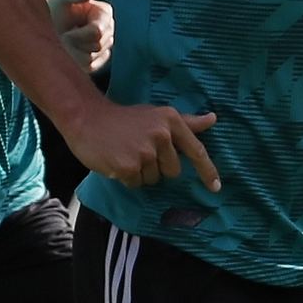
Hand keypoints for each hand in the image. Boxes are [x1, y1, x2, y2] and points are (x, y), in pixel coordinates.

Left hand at [50, 0, 112, 72]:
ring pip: (92, 58)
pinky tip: (70, 50)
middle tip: (63, 36)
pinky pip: (90, 67)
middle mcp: (109, 29)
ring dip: (74, 51)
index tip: (65, 31)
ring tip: (65, 42)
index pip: (98, 32)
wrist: (47, 22)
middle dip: (76, 43)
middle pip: (97, 46)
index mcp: (105, 13)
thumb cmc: (55, 7)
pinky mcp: (97, 61)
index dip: (79, 35)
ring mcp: (104, 46)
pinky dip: (76, 61)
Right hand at [62, 100, 220, 191]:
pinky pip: (136, 184)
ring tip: (125, 153)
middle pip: (173, 171)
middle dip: (157, 167)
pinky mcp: (129, 166)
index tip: (215, 187)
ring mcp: (145, 152)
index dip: (207, 171)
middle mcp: (162, 135)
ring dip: (140, 172)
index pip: (196, 150)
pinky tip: (116, 161)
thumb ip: (186, 122)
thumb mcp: (156, 115)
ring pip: (153, 179)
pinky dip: (126, 177)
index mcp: (171, 120)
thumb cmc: (124, 118)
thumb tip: (213, 119)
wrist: (86, 117)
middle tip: (138, 150)